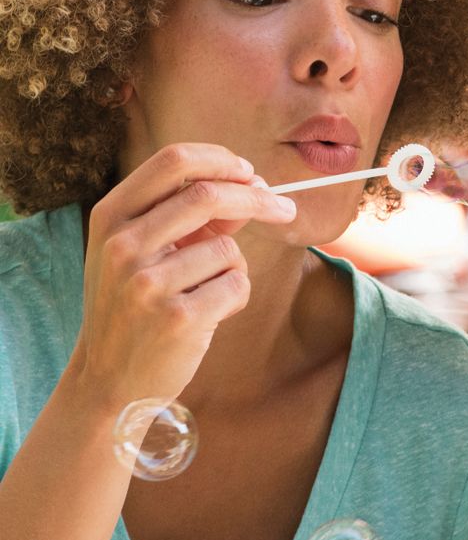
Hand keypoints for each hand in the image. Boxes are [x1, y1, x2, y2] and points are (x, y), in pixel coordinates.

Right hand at [69, 143, 295, 409]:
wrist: (110, 379)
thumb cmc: (136, 307)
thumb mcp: (144, 253)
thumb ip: (189, 219)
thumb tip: (251, 186)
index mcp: (110, 216)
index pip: (173, 161)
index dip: (222, 160)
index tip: (252, 174)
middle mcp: (123, 244)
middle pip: (209, 195)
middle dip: (258, 200)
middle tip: (286, 209)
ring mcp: (147, 282)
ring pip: (229, 250)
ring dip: (234, 269)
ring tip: (204, 294)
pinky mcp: (178, 317)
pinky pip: (237, 286)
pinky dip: (235, 298)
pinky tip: (207, 316)